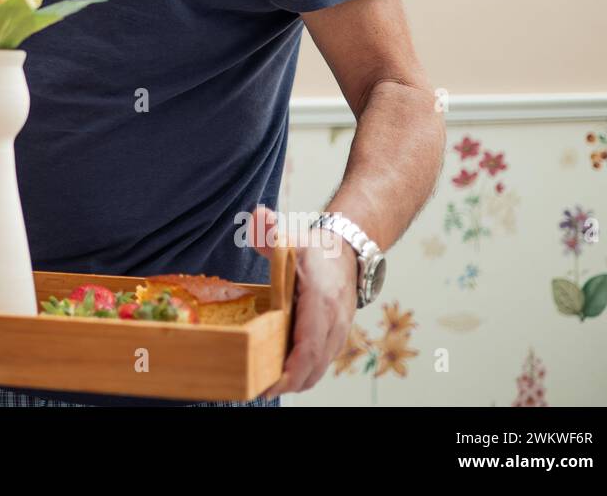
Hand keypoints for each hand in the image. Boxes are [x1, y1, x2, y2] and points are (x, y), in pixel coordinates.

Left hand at [246, 204, 357, 398]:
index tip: (270, 383)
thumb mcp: (290, 237)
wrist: (349, 250)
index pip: (309, 344)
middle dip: (287, 383)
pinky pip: (320, 363)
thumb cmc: (315, 248)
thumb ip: (269, 230)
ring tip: (265, 387)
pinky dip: (303, 374)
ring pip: (318, 369)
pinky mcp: (337, 337)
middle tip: (257, 390)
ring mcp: (338, 332)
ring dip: (295, 381)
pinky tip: (282, 376)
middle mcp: (334, 322)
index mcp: (321, 300)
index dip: (290, 369)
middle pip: (313, 366)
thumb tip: (257, 217)